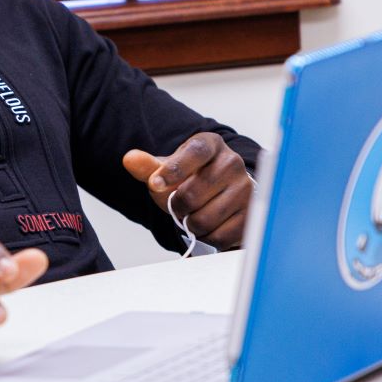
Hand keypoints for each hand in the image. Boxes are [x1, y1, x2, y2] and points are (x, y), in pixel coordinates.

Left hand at [122, 132, 253, 249]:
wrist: (222, 195)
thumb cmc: (191, 180)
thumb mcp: (168, 171)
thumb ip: (148, 167)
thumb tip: (129, 159)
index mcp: (210, 145)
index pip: (194, 152)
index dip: (173, 169)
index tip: (154, 184)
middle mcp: (232, 163)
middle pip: (191, 194)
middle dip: (177, 206)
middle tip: (181, 204)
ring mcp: (246, 189)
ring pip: (203, 219)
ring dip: (191, 224)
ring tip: (196, 213)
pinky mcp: (252, 214)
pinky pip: (218, 236)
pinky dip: (207, 236)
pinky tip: (210, 225)